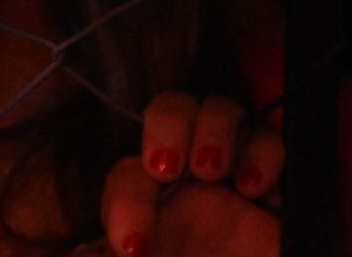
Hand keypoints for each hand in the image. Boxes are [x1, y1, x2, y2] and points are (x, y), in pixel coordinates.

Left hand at [100, 92, 283, 256]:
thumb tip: (72, 255)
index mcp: (149, 208)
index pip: (127, 177)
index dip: (127, 203)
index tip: (133, 250)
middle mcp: (189, 183)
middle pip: (169, 110)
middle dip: (167, 124)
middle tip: (166, 168)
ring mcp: (234, 178)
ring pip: (218, 109)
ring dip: (213, 127)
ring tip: (212, 171)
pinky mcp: (279, 190)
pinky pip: (270, 138)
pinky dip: (262, 151)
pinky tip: (255, 188)